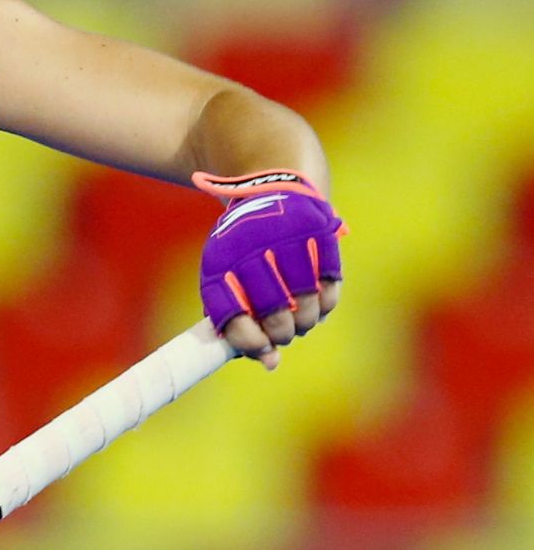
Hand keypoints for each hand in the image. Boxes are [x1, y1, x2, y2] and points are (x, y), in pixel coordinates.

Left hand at [193, 170, 345, 369]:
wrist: (271, 186)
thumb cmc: (246, 247)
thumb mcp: (228, 273)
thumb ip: (241, 320)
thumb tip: (270, 364)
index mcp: (218, 260)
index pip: (229, 313)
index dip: (248, 342)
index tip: (263, 351)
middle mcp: (249, 246)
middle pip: (272, 310)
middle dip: (282, 332)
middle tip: (286, 334)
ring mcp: (286, 236)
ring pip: (306, 300)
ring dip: (308, 319)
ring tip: (302, 319)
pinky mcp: (318, 229)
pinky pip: (331, 282)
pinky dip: (328, 300)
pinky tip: (320, 301)